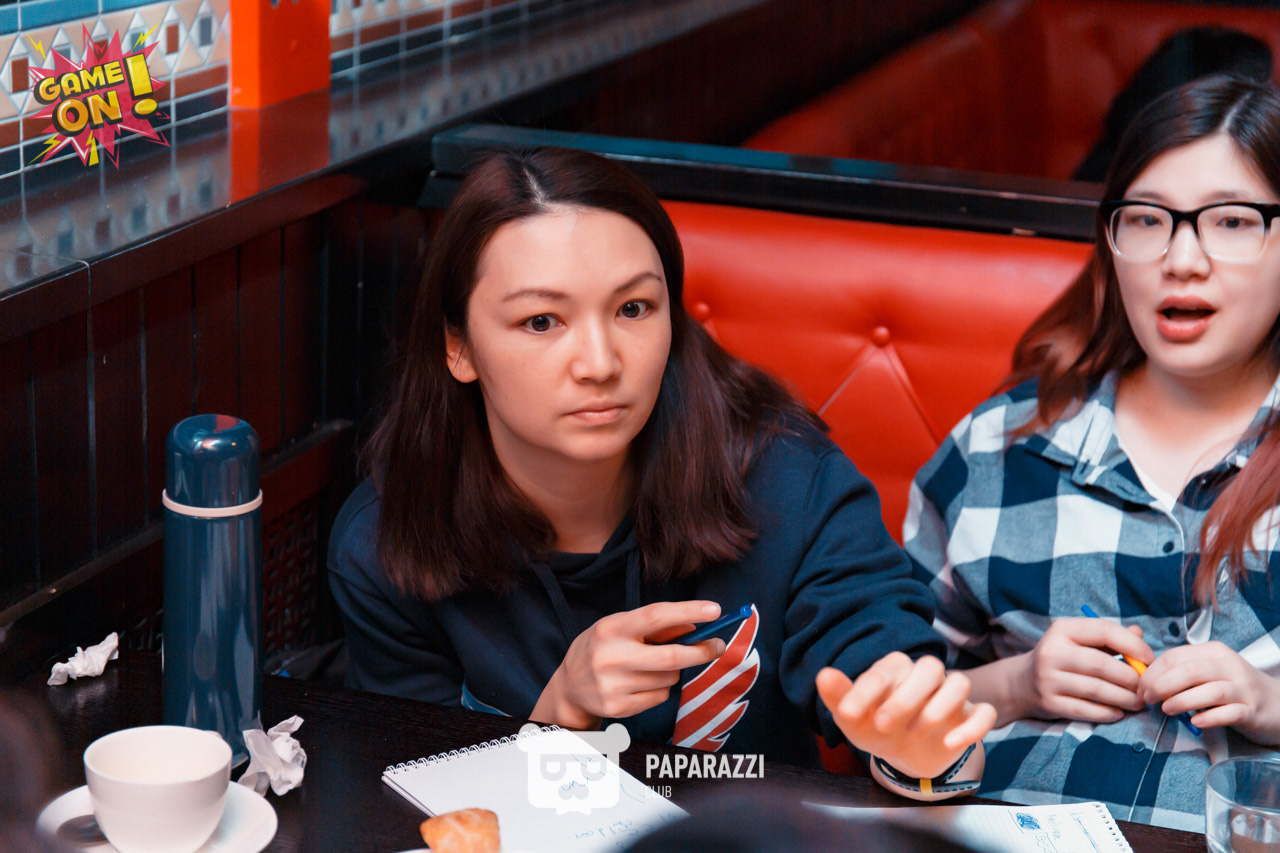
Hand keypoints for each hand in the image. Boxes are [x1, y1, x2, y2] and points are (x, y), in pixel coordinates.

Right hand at [531, 601, 725, 729]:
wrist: (569, 687)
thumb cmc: (603, 648)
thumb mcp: (619, 627)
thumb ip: (653, 626)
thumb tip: (695, 626)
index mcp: (611, 628)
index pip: (655, 616)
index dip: (688, 611)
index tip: (715, 610)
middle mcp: (610, 657)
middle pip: (670, 657)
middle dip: (700, 651)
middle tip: (718, 645)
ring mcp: (613, 686)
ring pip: (669, 678)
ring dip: (674, 671)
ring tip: (653, 666)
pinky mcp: (619, 708)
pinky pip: (660, 697)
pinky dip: (661, 689)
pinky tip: (641, 684)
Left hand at [816, 653, 995, 778]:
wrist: (905, 752)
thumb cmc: (876, 725)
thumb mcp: (854, 716)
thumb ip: (839, 696)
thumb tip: (823, 675)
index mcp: (896, 669)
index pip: (887, 667)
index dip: (867, 688)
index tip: (848, 713)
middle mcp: (926, 676)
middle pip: (930, 667)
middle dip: (905, 697)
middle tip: (882, 724)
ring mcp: (951, 695)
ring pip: (959, 683)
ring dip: (938, 707)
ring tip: (913, 732)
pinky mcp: (970, 716)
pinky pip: (985, 713)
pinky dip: (972, 727)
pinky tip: (950, 743)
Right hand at [1015, 617, 1152, 722]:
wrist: (1022, 683)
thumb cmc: (1062, 658)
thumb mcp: (1079, 640)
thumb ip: (1108, 637)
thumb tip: (1139, 634)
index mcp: (1062, 629)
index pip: (1104, 630)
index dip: (1133, 645)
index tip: (1150, 660)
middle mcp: (1051, 652)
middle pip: (1102, 664)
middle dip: (1131, 678)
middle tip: (1146, 687)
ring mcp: (1047, 679)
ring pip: (1097, 690)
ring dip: (1124, 698)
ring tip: (1138, 702)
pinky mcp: (1049, 703)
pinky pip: (1087, 710)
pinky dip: (1108, 713)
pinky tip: (1119, 712)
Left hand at [1139, 641, 1279, 744]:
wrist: (1277, 704)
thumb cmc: (1233, 688)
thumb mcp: (1208, 671)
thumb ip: (1181, 671)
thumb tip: (1145, 678)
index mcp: (1213, 652)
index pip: (1175, 656)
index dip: (1152, 672)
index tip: (1140, 688)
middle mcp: (1230, 666)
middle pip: (1190, 671)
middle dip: (1161, 685)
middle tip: (1147, 699)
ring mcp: (1243, 689)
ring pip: (1210, 691)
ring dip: (1182, 701)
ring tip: (1166, 709)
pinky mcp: (1253, 711)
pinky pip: (1229, 713)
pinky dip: (1209, 718)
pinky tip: (1195, 723)